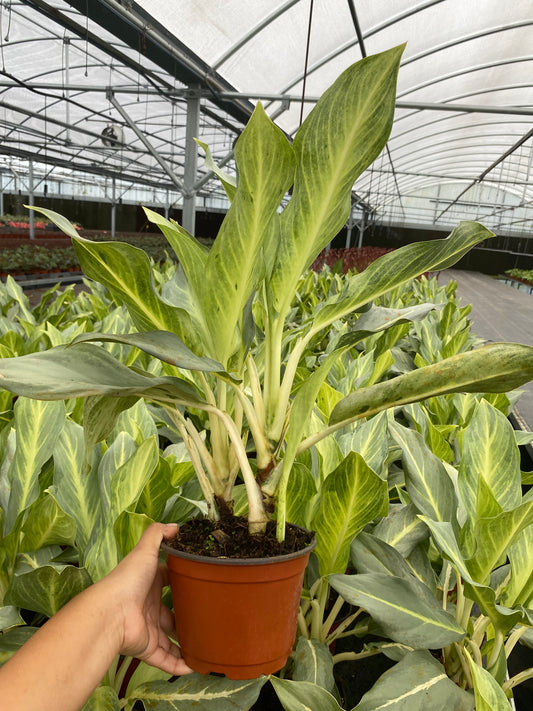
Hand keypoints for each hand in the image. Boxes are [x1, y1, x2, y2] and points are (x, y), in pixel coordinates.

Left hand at [100, 523, 192, 675]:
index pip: (168, 581)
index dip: (182, 581)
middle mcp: (148, 605)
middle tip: (208, 615)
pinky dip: (179, 664)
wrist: (110, 614)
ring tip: (207, 642)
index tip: (201, 582)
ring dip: (186, 642)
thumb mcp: (144, 550)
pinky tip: (196, 664)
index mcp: (149, 583)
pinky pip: (165, 658)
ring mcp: (148, 628)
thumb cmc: (128, 580)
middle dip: (186, 615)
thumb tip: (175, 526)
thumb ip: (158, 534)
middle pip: (171, 612)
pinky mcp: (147, 648)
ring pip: (170, 638)